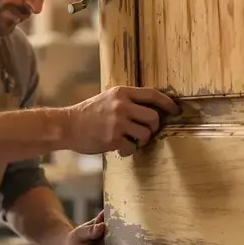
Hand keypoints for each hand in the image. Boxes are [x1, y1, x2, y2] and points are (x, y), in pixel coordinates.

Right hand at [63, 86, 179, 156]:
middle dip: (154, 128)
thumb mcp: (108, 99)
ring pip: (146, 133)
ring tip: (132, 141)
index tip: (176, 110)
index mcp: (121, 93)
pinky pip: (132, 147)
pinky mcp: (113, 138)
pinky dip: (129, 151)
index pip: (153, 94)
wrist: (67, 126)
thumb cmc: (88, 114)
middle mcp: (121, 105)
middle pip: (154, 117)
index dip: (168, 103)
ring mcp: (118, 122)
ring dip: (142, 140)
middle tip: (147, 132)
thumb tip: (152, 109)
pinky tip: (120, 148)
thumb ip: (127, 101)